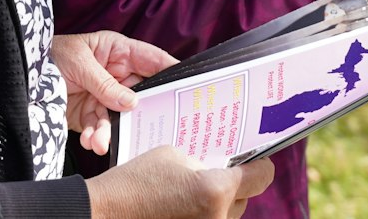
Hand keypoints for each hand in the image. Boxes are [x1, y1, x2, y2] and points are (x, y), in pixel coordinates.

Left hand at [52, 31, 177, 155]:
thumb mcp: (79, 62)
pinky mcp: (90, 114)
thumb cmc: (52, 54)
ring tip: (99, 142)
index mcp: (118, 52)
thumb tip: (132, 102)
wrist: (23, 76)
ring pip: (119, 117)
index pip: (152, 60)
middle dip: (141, 113)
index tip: (188, 87)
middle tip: (148, 128)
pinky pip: (100, 128)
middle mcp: (116, 75)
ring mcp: (104, 96)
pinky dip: (95, 137)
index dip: (171, 71)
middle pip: (140, 95)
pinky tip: (88, 140)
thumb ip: (105, 83)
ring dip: (110, 131)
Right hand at [86, 147, 275, 218]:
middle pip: (246, 198)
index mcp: (214, 190)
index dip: (260, 164)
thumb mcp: (174, 155)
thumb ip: (204, 161)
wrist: (106, 214)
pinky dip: (205, 214)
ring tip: (196, 189)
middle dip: (236, 183)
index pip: (261, 177)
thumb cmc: (136, 180)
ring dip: (220, 202)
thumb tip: (221, 167)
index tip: (256, 159)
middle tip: (219, 169)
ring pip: (230, 215)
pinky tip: (187, 204)